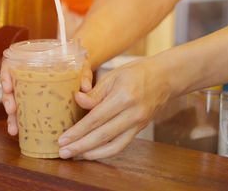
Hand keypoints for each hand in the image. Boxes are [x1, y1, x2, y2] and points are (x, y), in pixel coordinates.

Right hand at [0, 58, 92, 135]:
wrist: (81, 73)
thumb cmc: (78, 65)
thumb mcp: (82, 66)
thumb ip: (84, 75)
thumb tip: (85, 88)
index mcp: (31, 62)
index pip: (9, 65)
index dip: (5, 76)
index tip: (7, 87)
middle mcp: (26, 77)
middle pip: (9, 87)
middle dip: (7, 100)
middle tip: (11, 110)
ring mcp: (28, 92)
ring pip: (13, 103)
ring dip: (11, 117)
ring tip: (14, 130)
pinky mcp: (34, 105)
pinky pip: (23, 113)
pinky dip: (21, 123)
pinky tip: (20, 133)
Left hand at [57, 58, 172, 159]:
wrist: (165, 77)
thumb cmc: (135, 73)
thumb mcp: (113, 76)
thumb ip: (95, 92)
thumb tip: (77, 100)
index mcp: (123, 96)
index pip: (96, 119)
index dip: (78, 131)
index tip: (62, 139)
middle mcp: (133, 114)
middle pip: (102, 135)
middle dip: (80, 146)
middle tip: (62, 152)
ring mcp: (138, 124)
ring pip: (112, 146)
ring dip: (91, 153)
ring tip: (73, 155)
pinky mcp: (140, 130)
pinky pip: (121, 145)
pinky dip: (104, 152)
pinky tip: (90, 153)